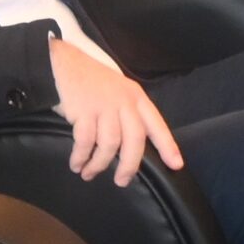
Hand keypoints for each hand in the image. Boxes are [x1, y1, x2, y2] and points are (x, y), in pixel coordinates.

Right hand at [49, 37, 183, 185]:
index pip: (157, 125)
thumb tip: (130, 149)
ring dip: (99, 164)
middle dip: (129, 165)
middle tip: (121, 182)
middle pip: (134, 139)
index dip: (168, 146)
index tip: (176, 165)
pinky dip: (80, 156)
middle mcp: (124, 102)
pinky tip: (76, 163)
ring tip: (89, 173)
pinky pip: (85, 141)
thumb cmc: (95, 82)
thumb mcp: (120, 92)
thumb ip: (128, 115)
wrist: (67, 61)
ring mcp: (104, 105)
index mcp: (137, 98)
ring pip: (109, 144)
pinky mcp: (82, 110)